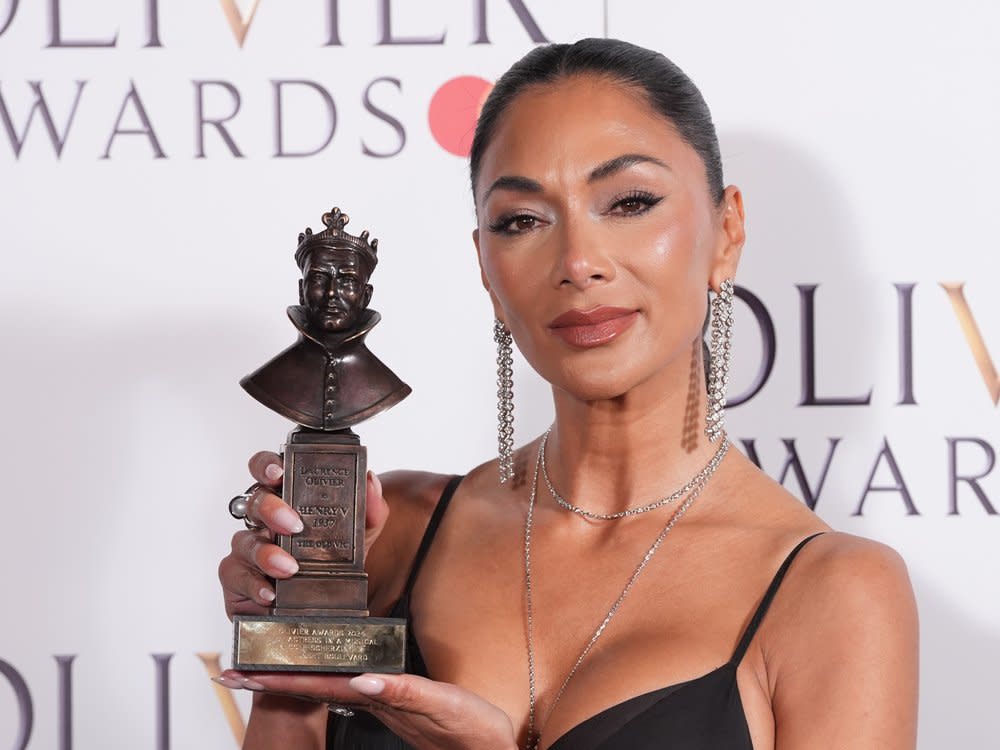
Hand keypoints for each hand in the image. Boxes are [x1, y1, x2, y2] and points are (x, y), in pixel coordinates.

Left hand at [214, 670, 516, 749]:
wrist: (486, 748)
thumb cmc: (466, 729)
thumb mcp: (438, 704)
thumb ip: (402, 692)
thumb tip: (362, 680)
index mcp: (372, 700)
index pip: (313, 686)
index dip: (274, 679)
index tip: (237, 672)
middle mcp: (367, 702)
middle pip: (309, 687)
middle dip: (269, 678)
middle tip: (231, 669)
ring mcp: (376, 703)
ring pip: (324, 686)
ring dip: (291, 675)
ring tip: (263, 664)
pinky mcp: (391, 700)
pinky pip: (346, 684)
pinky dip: (324, 674)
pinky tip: (320, 668)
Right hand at [218, 451, 389, 619]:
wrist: (325, 607)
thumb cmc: (333, 562)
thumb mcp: (361, 536)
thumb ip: (370, 510)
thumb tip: (370, 482)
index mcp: (288, 500)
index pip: (269, 472)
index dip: (267, 466)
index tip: (278, 472)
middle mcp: (263, 520)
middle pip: (255, 501)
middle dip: (271, 509)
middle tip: (293, 524)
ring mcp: (247, 548)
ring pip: (244, 540)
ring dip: (266, 553)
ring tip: (289, 568)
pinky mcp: (237, 578)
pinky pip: (235, 575)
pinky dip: (252, 584)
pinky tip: (270, 592)